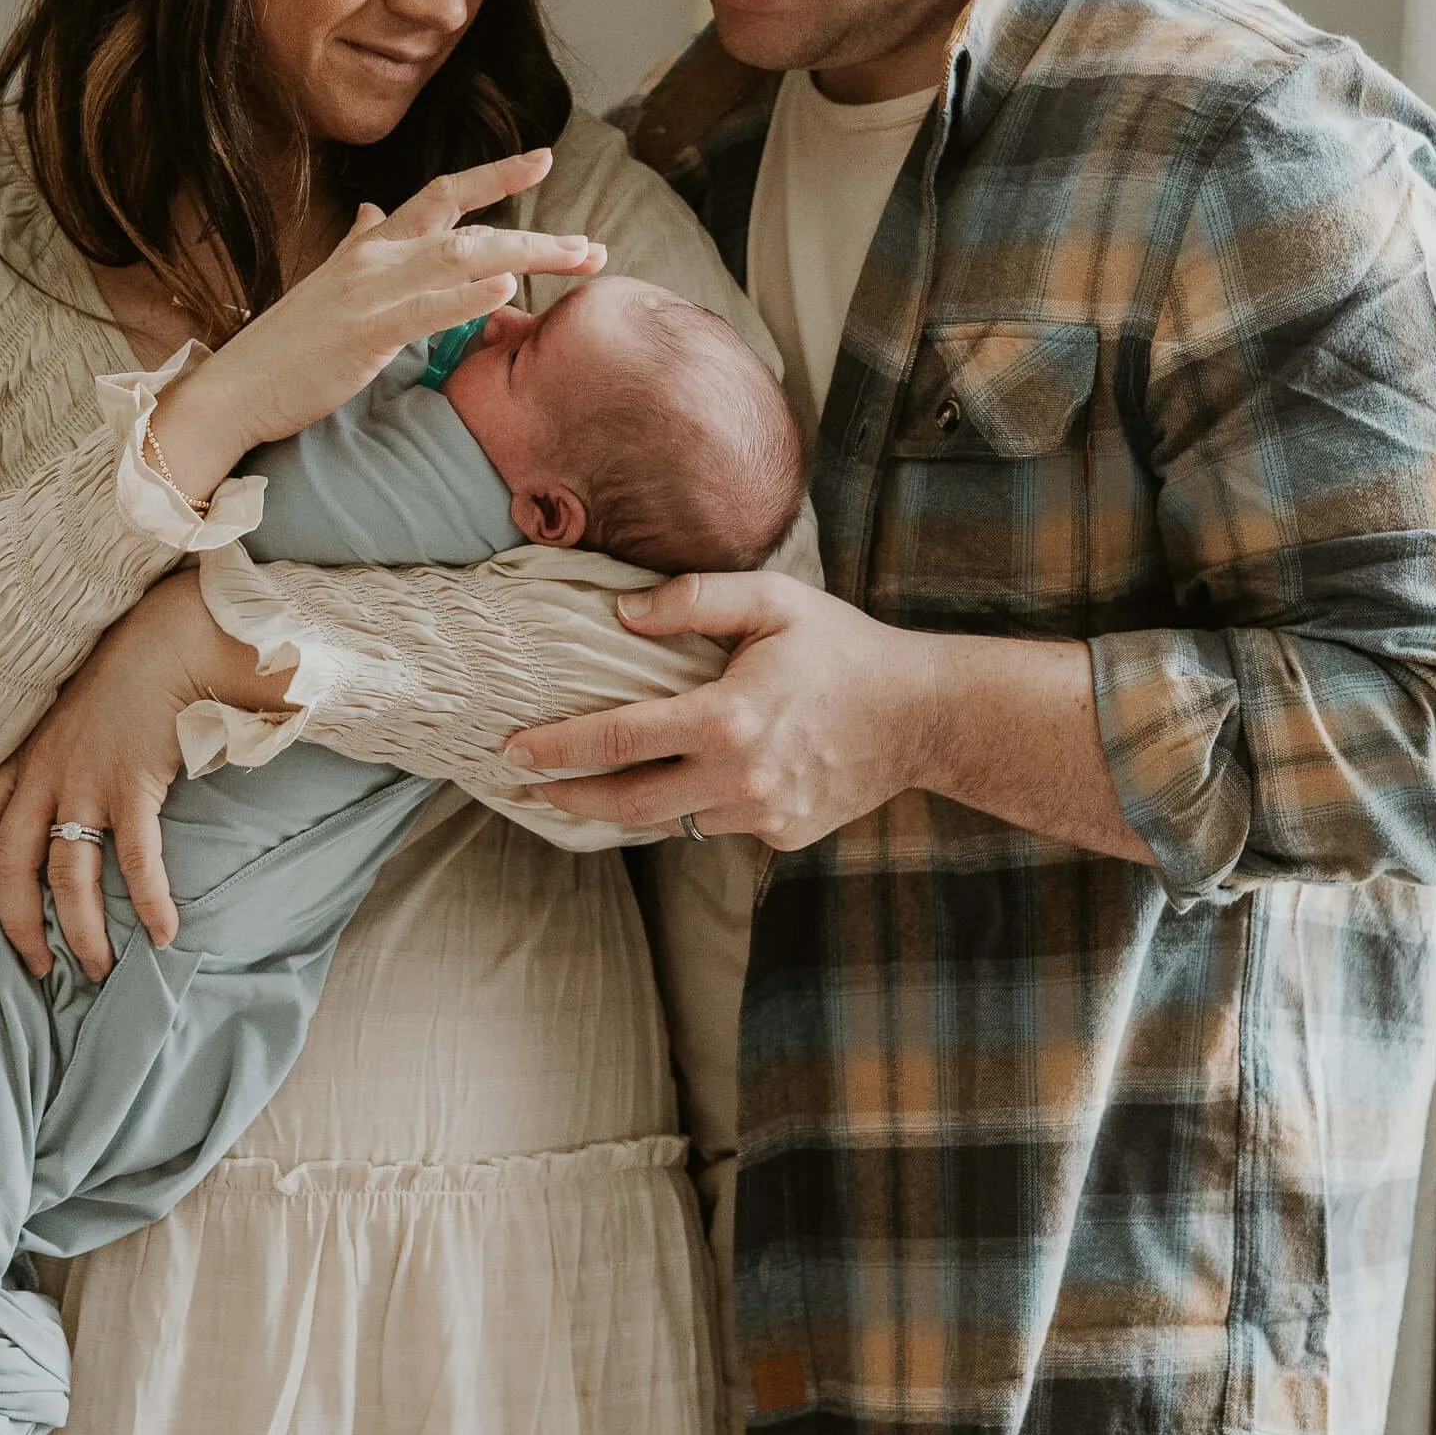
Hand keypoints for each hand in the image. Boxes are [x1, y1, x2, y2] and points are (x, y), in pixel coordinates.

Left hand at [0, 571, 268, 979]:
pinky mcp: (133, 784)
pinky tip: (163, 933)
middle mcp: (43, 773)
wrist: (168, 639)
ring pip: (66, 876)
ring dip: (81, 931)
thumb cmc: (125, 678)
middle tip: (39, 968)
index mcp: (23, 757)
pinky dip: (148, 902)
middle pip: (12, 866)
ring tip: (100, 968)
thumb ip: (53, 758)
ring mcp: (86, 780)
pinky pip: (135, 859)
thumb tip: (57, 809)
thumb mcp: (68, 717)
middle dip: (19, 926)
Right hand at [155, 148, 603, 489]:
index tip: (544, 159)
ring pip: (461, 257)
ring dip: (525, 256)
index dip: (495, 174)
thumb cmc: (287, 346)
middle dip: (536, 233)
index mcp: (370, 245)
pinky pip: (424, 309)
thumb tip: (371, 210)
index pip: (441, 194)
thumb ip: (357, 245)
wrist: (236, 389)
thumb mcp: (327, 283)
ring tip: (577, 257)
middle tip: (593, 246)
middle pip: (467, 223)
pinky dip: (466, 296)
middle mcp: (374, 256)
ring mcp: (369, 291)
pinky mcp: (364, 333)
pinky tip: (505, 291)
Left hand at [500, 573, 932, 849]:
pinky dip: (686, 808)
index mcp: (727, 717)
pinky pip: (713, 825)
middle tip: (529, 787)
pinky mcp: (780, 835)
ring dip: (624, 808)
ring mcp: (760, 814)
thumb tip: (620, 612)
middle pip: (627, 804)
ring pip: (669, 822)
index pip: (618, 739)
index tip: (514, 750)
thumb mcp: (773, 601)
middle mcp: (738, 777)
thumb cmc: (843, 648)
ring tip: (586, 789)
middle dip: (569, 797)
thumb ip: (692, 599)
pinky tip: (674, 785)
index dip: (558, 748)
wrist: (922, 716)